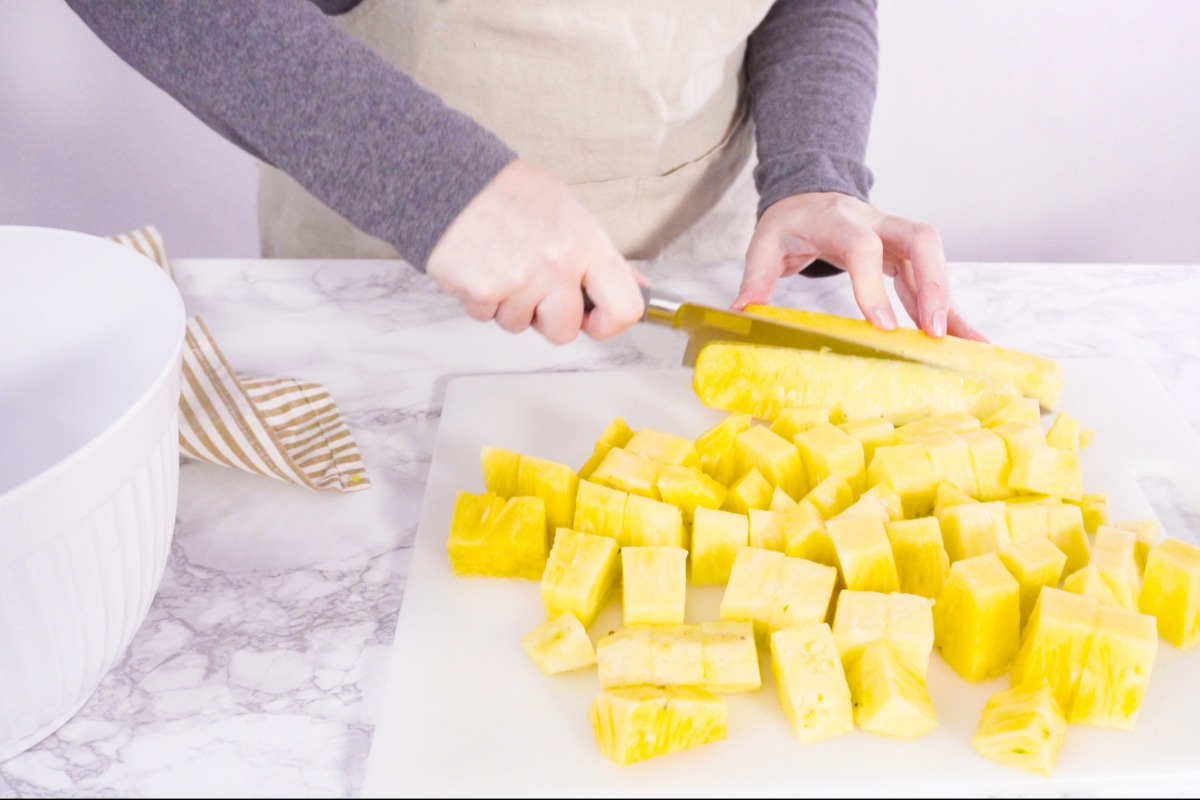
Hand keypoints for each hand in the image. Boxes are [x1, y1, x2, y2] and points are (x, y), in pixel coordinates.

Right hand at [425, 159, 644, 343]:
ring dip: (508, 304)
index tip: (593, 320)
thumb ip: (599, 257)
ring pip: (519, 325)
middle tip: (531, 285)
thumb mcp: (569, 213)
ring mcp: (520, 280)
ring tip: (500, 264)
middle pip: (564, 331)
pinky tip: (480, 266)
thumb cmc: (510, 194)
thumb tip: (637, 287)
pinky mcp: (483, 291)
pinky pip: (486, 317)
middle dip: (546, 318)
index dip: (609, 324)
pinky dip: (480, 299)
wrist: (454, 178)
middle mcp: (557, 263)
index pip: (624, 306)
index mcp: (586, 244)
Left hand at [733, 192, 985, 340]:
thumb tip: (742, 311)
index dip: (874, 284)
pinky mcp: (906, 255)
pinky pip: (932, 280)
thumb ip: (755, 276)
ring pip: (934, 262)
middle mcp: (877, 223)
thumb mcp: (765, 242)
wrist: (810, 194)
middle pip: (920, 241)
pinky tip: (966, 338)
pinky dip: (950, 308)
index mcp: (838, 220)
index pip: (862, 246)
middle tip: (934, 330)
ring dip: (949, 302)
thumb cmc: (792, 221)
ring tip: (966, 345)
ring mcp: (896, 237)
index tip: (882, 325)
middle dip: (932, 285)